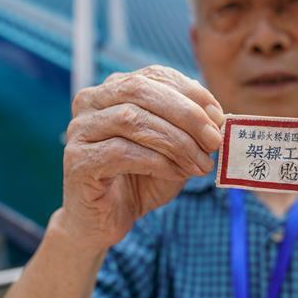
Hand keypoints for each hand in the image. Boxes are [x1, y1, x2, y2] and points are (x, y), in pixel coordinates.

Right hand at [61, 65, 223, 251]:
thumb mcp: (173, 151)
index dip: (190, 92)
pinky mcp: (78, 160)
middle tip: (214, 140)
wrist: (103, 222)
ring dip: (176, 142)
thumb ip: (189, 130)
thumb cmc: (139, 182)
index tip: (219, 116)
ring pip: (132, 120)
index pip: (154, 75)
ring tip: (200, 165)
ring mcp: (80, 130)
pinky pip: (121, 152)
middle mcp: (91, 102)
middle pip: (141, 91)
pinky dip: (158, 162)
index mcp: (113, 90)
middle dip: (185, 114)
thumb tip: (216, 117)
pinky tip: (177, 174)